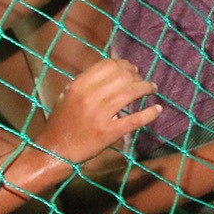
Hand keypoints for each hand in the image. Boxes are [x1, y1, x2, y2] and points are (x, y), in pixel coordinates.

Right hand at [37, 58, 159, 165]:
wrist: (55, 149)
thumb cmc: (63, 121)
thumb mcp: (68, 95)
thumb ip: (87, 81)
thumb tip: (112, 68)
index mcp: (79, 85)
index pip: (108, 65)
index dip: (124, 64)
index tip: (132, 69)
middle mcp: (90, 97)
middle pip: (123, 76)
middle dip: (137, 75)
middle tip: (142, 80)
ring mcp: (101, 115)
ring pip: (131, 93)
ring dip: (146, 87)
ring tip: (152, 88)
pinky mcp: (109, 132)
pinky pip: (135, 119)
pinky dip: (150, 113)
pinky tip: (158, 109)